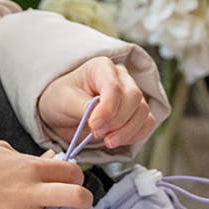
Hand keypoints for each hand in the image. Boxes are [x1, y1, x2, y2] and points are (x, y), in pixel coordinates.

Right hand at [0, 141, 117, 208]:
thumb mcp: (3, 151)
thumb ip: (32, 160)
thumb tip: (54, 163)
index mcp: (28, 167)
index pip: (70, 173)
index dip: (76, 176)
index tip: (73, 179)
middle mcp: (29, 193)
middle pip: (75, 198)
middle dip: (86, 201)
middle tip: (86, 204)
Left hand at [37, 56, 156, 149]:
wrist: (62, 113)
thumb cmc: (61, 100)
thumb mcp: (64, 101)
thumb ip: (83, 108)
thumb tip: (99, 119)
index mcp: (101, 67)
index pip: (114, 87)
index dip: (108, 109)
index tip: (94, 125)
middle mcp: (121, 77)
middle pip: (134, 97)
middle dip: (117, 121)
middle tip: (97, 134)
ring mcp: (131, 93)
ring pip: (143, 111)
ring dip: (127, 131)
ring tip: (107, 141)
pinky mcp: (136, 111)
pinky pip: (147, 122)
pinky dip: (136, 135)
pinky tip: (118, 140)